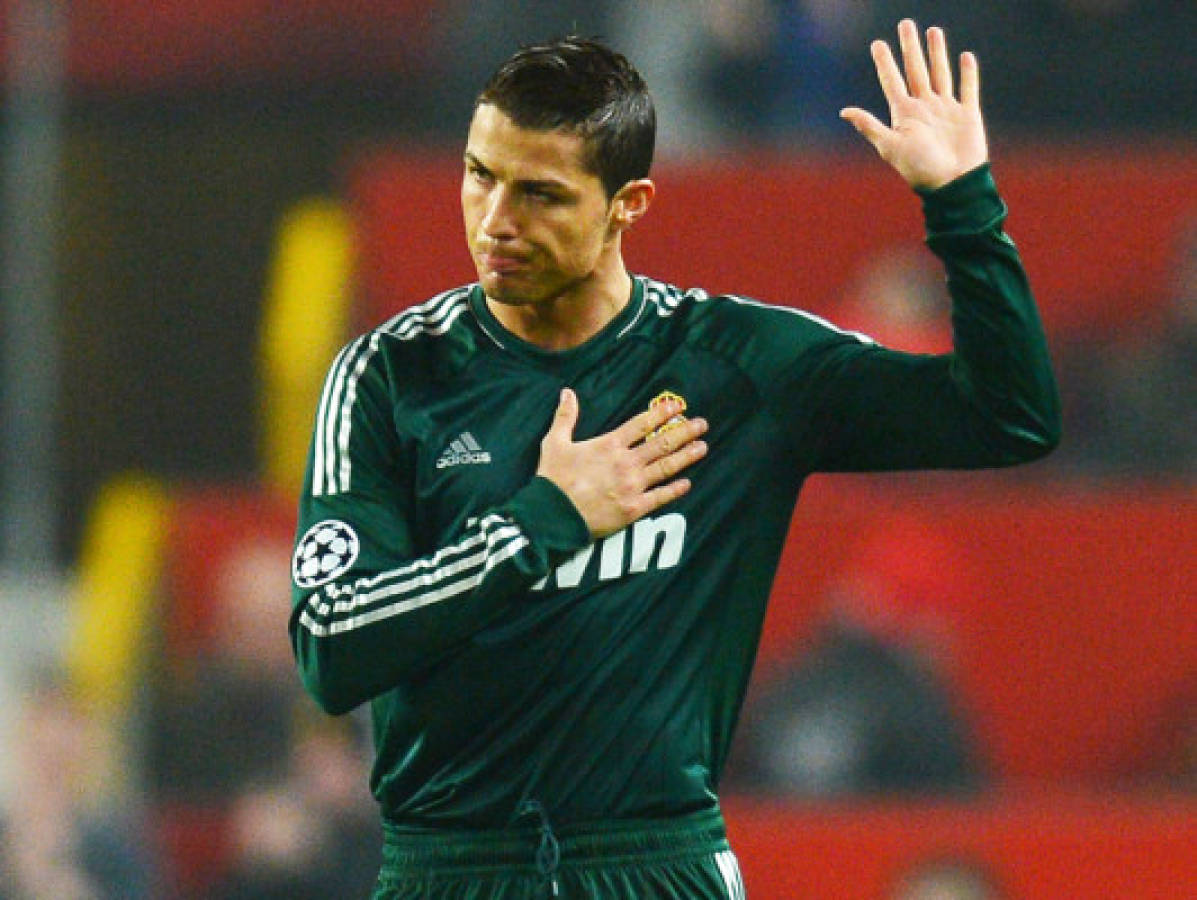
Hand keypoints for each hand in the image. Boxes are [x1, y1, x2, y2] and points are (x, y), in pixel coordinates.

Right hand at [537, 388, 707, 538]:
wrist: (552, 516)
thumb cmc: (553, 479)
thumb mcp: (554, 443)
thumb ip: (565, 417)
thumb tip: (567, 392)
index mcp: (609, 445)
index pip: (642, 424)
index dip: (661, 413)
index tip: (677, 406)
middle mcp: (626, 463)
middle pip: (661, 443)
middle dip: (684, 432)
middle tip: (702, 424)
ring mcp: (632, 486)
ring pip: (666, 467)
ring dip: (686, 456)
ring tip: (703, 447)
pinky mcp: (634, 508)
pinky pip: (660, 497)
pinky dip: (675, 490)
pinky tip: (687, 483)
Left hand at [840, 19, 987, 190]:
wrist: (952, 184)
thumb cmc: (919, 169)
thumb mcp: (890, 146)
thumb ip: (869, 126)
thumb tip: (844, 111)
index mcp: (904, 114)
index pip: (892, 81)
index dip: (885, 62)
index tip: (877, 43)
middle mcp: (924, 108)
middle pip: (915, 70)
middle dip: (910, 48)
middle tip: (906, 24)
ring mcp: (946, 110)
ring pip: (940, 73)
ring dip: (936, 53)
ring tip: (933, 31)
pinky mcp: (968, 114)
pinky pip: (968, 88)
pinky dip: (967, 73)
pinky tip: (965, 57)